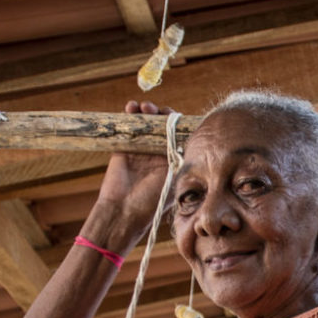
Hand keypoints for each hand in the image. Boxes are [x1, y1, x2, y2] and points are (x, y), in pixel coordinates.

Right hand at [88, 100, 173, 245]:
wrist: (124, 210)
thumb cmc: (151, 200)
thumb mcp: (173, 179)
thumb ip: (181, 160)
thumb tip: (193, 140)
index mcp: (173, 160)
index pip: (178, 135)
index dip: (177, 123)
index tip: (176, 116)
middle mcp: (158, 153)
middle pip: (162, 126)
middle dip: (162, 115)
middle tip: (159, 111)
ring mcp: (141, 149)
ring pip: (146, 123)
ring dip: (147, 111)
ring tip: (146, 107)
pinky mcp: (124, 147)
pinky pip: (128, 126)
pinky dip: (130, 114)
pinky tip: (131, 107)